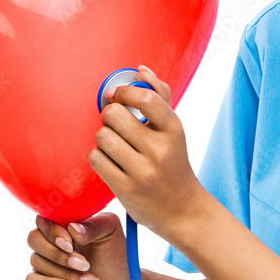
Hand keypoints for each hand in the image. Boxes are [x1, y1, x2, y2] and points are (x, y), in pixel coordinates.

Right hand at [25, 212, 143, 279]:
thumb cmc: (115, 256)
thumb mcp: (111, 234)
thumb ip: (94, 225)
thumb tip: (72, 227)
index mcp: (64, 225)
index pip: (44, 220)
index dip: (53, 232)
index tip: (71, 243)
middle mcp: (50, 243)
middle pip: (34, 239)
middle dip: (59, 254)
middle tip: (85, 264)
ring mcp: (45, 264)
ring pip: (37, 262)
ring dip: (66, 272)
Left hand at [89, 65, 203, 239]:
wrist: (183, 209)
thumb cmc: (174, 163)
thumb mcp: (174, 130)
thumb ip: (160, 96)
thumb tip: (141, 69)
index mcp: (174, 129)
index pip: (145, 97)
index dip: (123, 91)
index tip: (116, 96)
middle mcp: (160, 149)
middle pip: (115, 115)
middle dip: (109, 116)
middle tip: (115, 125)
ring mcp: (143, 171)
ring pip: (102, 137)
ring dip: (103, 139)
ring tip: (114, 147)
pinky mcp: (126, 189)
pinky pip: (96, 159)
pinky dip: (98, 158)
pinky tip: (110, 162)